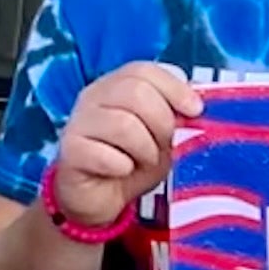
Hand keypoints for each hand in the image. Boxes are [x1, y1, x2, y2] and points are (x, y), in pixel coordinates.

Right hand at [50, 61, 199, 231]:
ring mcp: (78, 122)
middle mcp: (94, 97)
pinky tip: (122, 171)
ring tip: (144, 162)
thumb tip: (199, 105)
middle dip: (162, 123)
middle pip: (136, 92)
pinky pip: (104, 154)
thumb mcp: (163, 138)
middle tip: (166, 146)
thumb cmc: (133, 162)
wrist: (99, 198)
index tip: (195, 111)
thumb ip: (177, 117)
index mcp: (117, 86)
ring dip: (145, 149)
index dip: (174, 88)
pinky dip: (122, 166)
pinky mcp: (69, 151)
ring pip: (123, 124)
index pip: (144, 70)